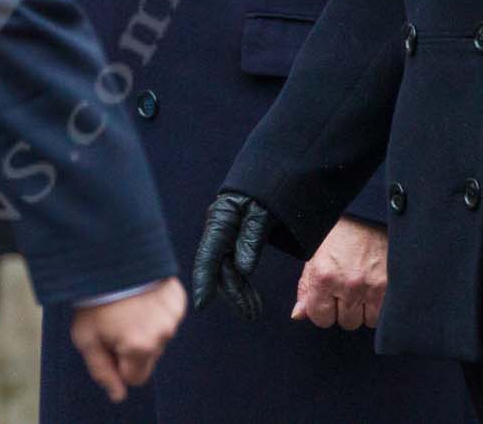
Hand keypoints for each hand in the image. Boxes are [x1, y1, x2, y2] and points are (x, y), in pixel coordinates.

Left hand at [69, 279, 184, 403]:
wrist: (108, 255)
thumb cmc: (94, 299)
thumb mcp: (86, 337)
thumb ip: (102, 371)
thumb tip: (118, 395)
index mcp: (141, 347)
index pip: (135, 377)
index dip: (118, 362)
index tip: (107, 341)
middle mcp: (163, 334)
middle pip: (148, 357)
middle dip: (132, 345)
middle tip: (114, 320)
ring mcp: (173, 316)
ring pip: (158, 336)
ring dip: (143, 326)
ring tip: (125, 304)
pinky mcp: (178, 299)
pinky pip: (167, 316)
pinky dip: (154, 308)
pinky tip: (139, 294)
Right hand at [191, 190, 270, 320]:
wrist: (280, 167)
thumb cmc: (272, 187)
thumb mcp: (263, 211)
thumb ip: (252, 239)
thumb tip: (244, 269)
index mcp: (221, 221)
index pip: (208, 257)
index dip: (203, 282)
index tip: (202, 304)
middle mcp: (220, 228)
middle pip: (220, 267)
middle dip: (235, 293)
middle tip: (252, 315)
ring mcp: (227, 233)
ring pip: (229, 268)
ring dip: (241, 291)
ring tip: (255, 311)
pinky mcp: (238, 237)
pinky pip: (236, 263)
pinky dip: (244, 281)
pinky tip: (250, 297)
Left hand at [292, 217, 385, 328]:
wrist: (366, 215)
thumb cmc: (337, 234)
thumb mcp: (313, 257)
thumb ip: (305, 289)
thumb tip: (299, 315)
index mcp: (324, 276)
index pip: (320, 318)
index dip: (322, 311)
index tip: (326, 300)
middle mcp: (348, 284)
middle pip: (345, 322)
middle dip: (343, 309)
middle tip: (345, 289)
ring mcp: (372, 287)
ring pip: (365, 321)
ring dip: (362, 310)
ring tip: (360, 288)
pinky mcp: (391, 287)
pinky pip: (383, 315)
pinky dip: (377, 307)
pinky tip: (372, 291)